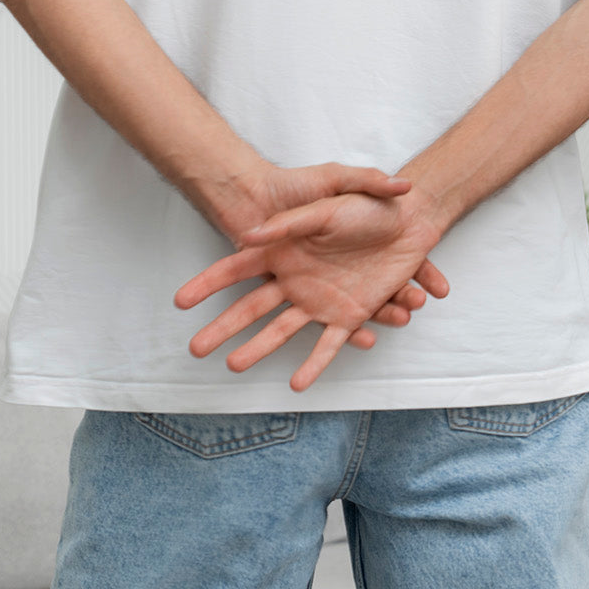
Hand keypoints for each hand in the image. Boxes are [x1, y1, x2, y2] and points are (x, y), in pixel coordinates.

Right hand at [174, 186, 447, 391]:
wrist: (408, 223)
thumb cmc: (364, 207)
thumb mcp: (326, 203)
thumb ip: (289, 223)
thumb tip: (250, 235)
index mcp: (286, 251)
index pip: (238, 268)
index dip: (210, 284)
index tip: (180, 301)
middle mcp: (296, 280)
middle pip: (251, 308)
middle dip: (222, 327)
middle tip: (194, 349)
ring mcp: (320, 301)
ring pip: (281, 331)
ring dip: (258, 349)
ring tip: (232, 366)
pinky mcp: (348, 315)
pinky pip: (328, 345)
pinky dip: (314, 365)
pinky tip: (297, 385)